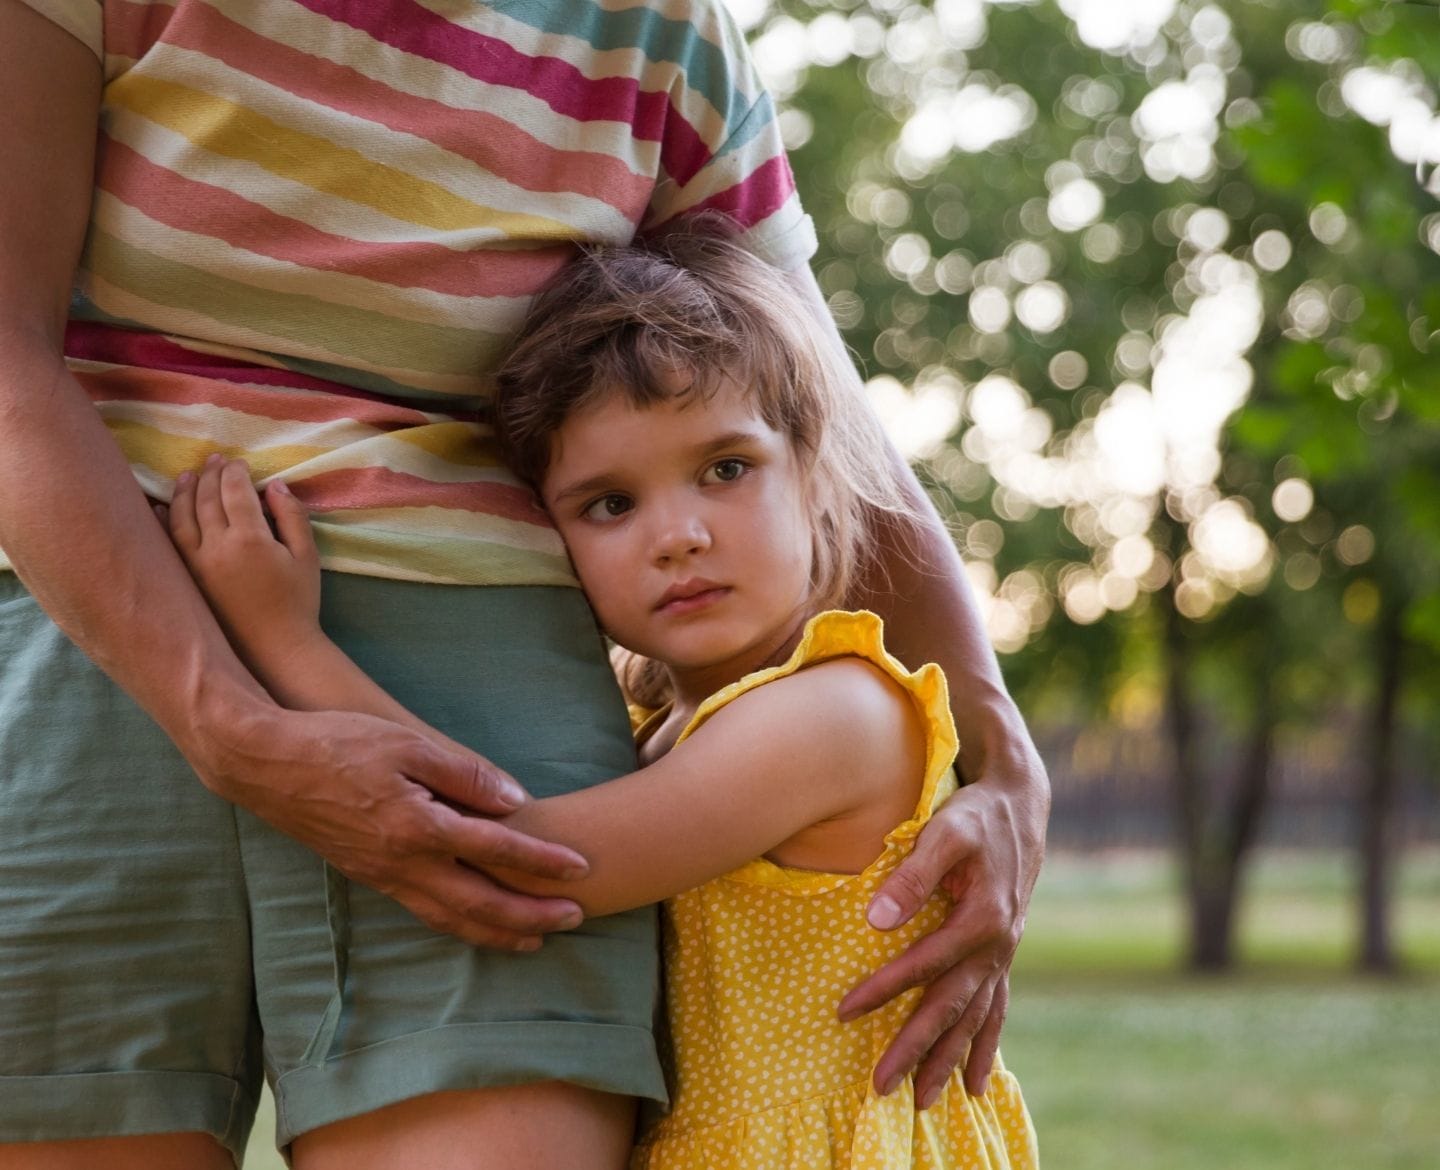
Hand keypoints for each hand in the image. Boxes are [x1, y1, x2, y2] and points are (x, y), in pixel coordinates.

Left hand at [166, 456, 321, 686]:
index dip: (235, 472)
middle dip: (210, 475)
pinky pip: (170, 542)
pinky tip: (161, 507)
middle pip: (207, 498)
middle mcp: (217, 546)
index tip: (238, 462)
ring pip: (183, 516)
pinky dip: (164, 520)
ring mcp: (197, 563)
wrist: (274, 648)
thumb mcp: (307, 556)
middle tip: (214, 460)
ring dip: (185, 491)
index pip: (235, 491)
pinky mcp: (188, 579)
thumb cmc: (298, 602)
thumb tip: (273, 486)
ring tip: (188, 475)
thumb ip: (292, 516)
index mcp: (250, 538)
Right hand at [198, 702, 591, 950]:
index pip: (497, 851)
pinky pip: (423, 911)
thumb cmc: (337, 743)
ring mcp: (383, 874)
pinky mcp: (368, 874)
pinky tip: (473, 923)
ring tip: (535, 938)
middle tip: (575, 917)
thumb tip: (515, 801)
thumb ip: (464, 774)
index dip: (544, 862)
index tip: (581, 869)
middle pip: (481, 903)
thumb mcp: (407, 742)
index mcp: (419, 826)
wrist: (264, 764)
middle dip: (532, 915)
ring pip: (451, 918)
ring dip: (498, 932)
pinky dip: (458, 925)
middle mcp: (403, 862)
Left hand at [838, 768, 1046, 1103]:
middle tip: (881, 1085)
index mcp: (983, 917)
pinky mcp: (1002, 955)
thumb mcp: (945, 832)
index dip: (884, 988)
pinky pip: (995, 1011)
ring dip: (949, 1060)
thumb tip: (876, 920)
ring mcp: (1003, 954)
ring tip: (925, 1101)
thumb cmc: (976, 816)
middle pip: (952, 1007)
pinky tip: (976, 1082)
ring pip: (975, 1019)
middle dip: (916, 1048)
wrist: (1019, 806)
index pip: (925, 964)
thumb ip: (913, 876)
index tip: (846, 1010)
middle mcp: (998, 944)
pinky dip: (984, 1047)